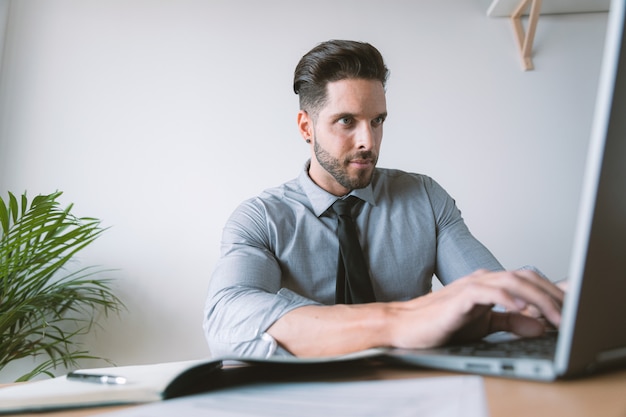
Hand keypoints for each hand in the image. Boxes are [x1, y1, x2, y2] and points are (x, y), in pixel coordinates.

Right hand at [385, 269, 563, 348]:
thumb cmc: (441, 323)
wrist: (407, 325)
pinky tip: (521, 309)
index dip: (551, 292)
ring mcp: (471, 285)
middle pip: (525, 277)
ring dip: (537, 299)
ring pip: (512, 281)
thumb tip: (539, 325)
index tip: (569, 309)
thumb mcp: (484, 325)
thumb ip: (510, 323)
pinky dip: (507, 299)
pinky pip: (487, 292)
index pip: (527, 280)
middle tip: (570, 314)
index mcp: (490, 283)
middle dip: (551, 294)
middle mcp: (483, 279)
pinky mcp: (459, 297)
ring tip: (555, 316)